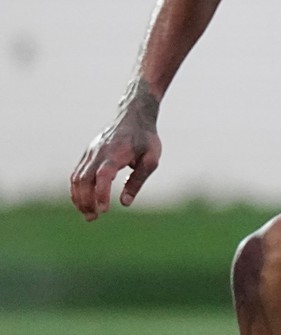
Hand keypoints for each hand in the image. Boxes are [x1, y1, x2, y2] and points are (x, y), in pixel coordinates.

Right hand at [70, 95, 162, 219]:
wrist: (133, 117)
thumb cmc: (145, 139)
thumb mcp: (151, 159)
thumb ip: (137, 180)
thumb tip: (124, 203)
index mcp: (115, 153)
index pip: (103, 176)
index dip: (101, 193)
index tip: (104, 210)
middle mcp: (98, 153)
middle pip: (84, 180)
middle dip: (86, 201)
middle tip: (93, 218)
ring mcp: (90, 153)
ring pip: (76, 178)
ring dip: (78, 198)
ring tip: (88, 214)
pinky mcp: (87, 155)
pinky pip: (76, 174)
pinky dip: (77, 189)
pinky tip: (84, 202)